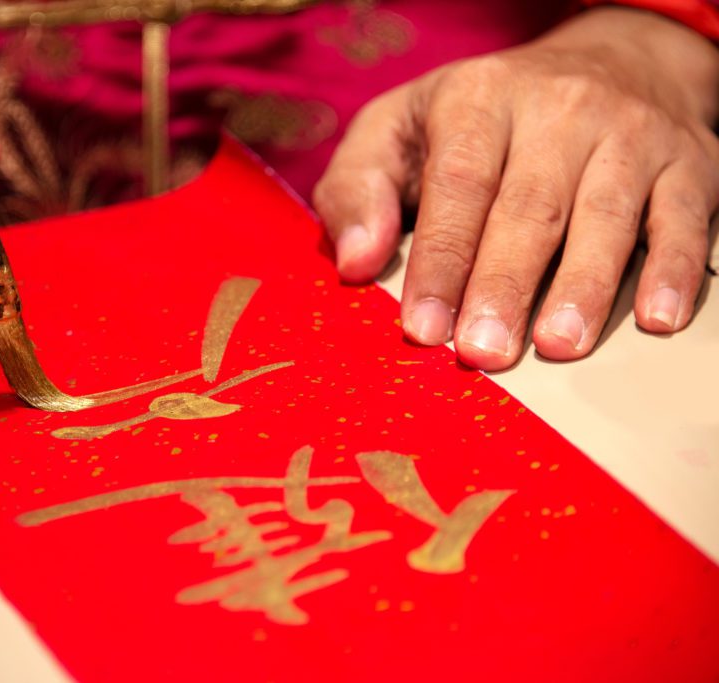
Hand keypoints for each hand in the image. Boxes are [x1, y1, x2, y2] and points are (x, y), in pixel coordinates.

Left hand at [315, 6, 718, 369]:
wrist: (606, 61)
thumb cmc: (476, 118)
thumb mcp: (395, 127)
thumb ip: (357, 188)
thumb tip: (355, 262)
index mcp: (477, 99)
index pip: (457, 187)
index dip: (441, 261)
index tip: (424, 328)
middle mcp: (559, 109)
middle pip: (529, 208)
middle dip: (504, 286)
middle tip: (484, 352)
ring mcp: (630, 134)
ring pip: (607, 216)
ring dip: (583, 286)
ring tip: (557, 346)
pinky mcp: (687, 163)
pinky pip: (685, 219)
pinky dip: (675, 269)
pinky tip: (656, 318)